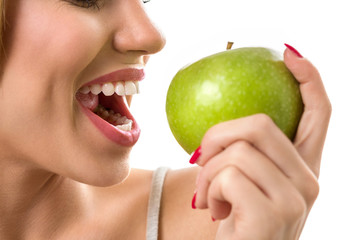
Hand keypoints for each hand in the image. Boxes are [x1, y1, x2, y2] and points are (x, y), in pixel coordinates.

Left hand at [192, 45, 330, 239]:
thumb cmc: (233, 219)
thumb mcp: (241, 183)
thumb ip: (244, 153)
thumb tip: (220, 126)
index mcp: (304, 168)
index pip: (319, 113)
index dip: (309, 79)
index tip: (288, 55)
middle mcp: (310, 180)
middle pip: (261, 123)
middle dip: (218, 135)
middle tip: (201, 158)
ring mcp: (296, 198)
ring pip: (238, 150)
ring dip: (207, 172)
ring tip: (209, 196)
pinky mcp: (273, 215)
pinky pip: (227, 175)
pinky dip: (208, 190)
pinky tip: (213, 211)